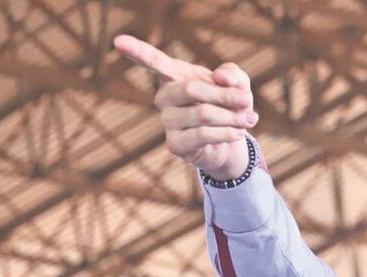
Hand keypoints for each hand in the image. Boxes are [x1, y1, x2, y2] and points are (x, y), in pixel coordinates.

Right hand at [113, 34, 256, 179]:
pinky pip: (203, 135)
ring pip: (202, 114)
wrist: (233, 140)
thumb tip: (221, 77)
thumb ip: (234, 75)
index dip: (137, 51)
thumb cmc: (230, 106)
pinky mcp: (175, 144)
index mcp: (174, 76)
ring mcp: (167, 121)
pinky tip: (238, 133)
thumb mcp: (239, 85)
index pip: (154, 61)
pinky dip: (227, 133)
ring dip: (232, 117)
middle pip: (191, 89)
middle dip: (224, 95)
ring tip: (248, 119)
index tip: (118, 41)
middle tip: (246, 101)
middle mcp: (164, 97)